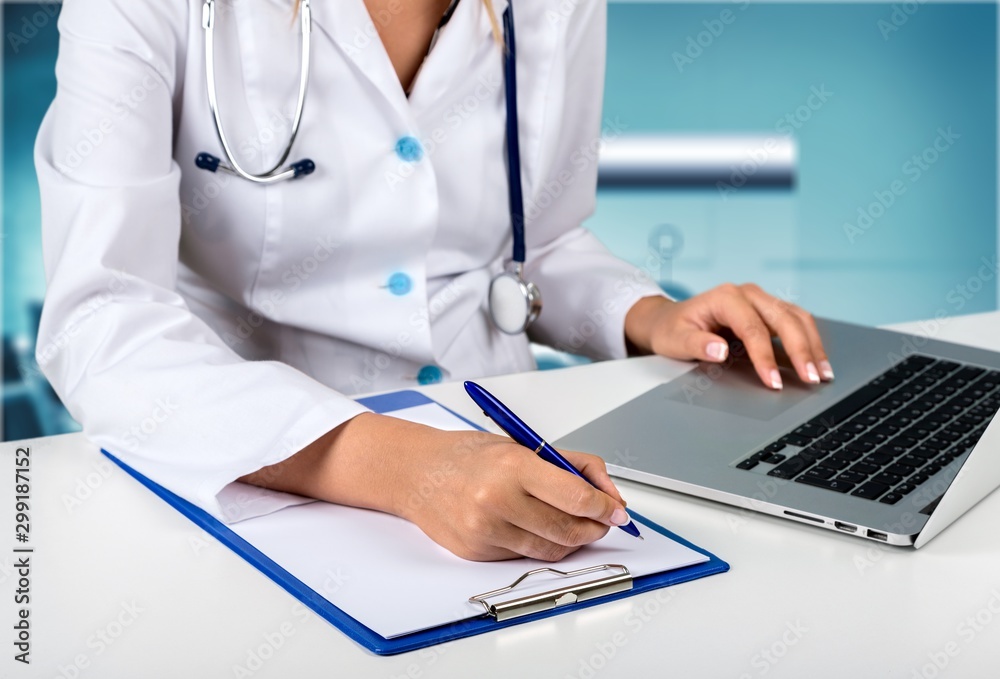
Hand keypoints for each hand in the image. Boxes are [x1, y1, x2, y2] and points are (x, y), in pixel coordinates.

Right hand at [240, 413, 630, 561]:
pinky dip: (537, 546)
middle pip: (568, 529)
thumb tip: (606, 492)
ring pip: (550, 549)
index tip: (618, 512)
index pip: (577, 497)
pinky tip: (534, 528)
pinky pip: (523, 556)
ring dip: (571, 541)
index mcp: (514, 466)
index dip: (607, 508)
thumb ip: (567, 464)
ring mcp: (485, 530)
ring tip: (574, 527)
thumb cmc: (468, 455)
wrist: (414, 471)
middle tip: (603, 522)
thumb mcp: (519, 445)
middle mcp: (498, 500)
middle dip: (594, 528)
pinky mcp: (476, 551)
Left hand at [624, 283, 833, 389]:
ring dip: (813, 345)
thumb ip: (697, 345)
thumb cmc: (672, 329)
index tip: (773, 382)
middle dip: (801, 350)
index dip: (765, 357)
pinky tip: (817, 361)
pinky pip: (796, 322)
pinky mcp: (769, 311)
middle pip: (784, 319)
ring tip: (823, 373)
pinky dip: (810, 341)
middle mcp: (748, 294)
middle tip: (812, 379)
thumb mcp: (675, 340)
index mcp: (725, 297)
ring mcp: (761, 300)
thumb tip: (720, 350)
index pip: (753, 329)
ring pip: (797, 317)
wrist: (670, 319)